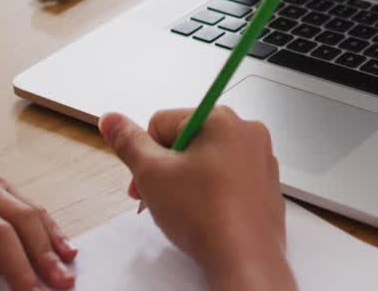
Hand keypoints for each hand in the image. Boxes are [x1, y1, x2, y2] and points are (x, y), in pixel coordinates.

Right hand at [99, 108, 294, 290]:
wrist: (244, 258)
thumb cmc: (204, 216)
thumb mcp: (151, 174)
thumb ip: (128, 142)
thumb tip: (111, 119)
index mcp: (219, 118)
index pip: (162, 122)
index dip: (146, 154)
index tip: (145, 181)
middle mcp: (246, 131)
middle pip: (186, 140)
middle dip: (167, 168)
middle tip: (160, 197)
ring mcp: (260, 158)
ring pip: (207, 160)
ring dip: (188, 180)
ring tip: (184, 209)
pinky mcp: (266, 184)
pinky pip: (229, 177)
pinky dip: (213, 191)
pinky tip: (206, 214)